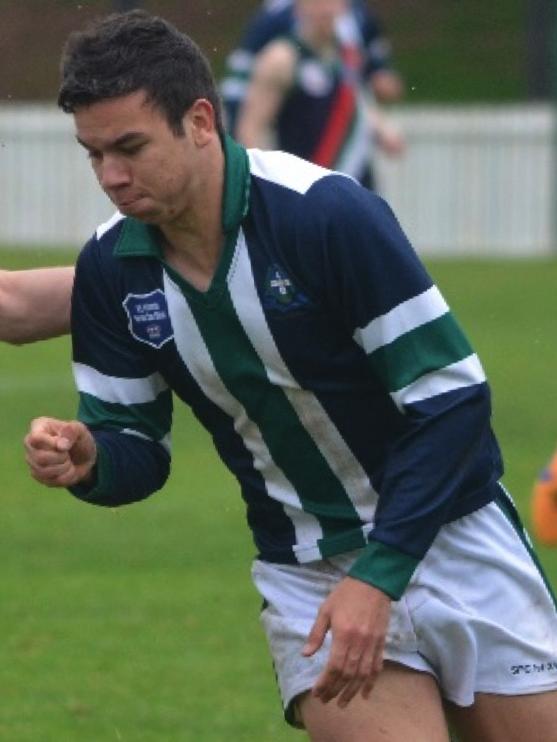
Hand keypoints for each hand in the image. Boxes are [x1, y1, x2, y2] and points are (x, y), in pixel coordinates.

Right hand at [24, 417, 96, 487]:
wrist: (84, 456)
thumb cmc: (78, 438)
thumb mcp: (80, 430)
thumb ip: (71, 431)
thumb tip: (60, 445)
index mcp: (39, 427)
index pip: (35, 438)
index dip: (51, 444)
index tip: (65, 445)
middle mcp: (31, 445)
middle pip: (40, 457)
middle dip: (61, 457)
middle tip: (68, 453)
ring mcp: (32, 461)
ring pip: (44, 471)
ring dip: (64, 467)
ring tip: (68, 460)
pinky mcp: (38, 476)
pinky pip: (51, 481)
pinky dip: (66, 476)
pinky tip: (68, 469)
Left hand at [302, 576, 390, 707]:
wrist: (373, 582)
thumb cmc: (345, 594)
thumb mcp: (325, 610)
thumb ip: (316, 634)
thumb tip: (305, 655)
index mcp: (344, 634)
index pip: (334, 667)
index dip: (325, 683)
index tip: (317, 693)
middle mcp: (359, 643)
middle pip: (348, 675)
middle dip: (336, 690)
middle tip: (326, 701)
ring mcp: (372, 644)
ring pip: (363, 675)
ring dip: (352, 692)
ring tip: (343, 703)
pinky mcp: (381, 643)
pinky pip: (377, 667)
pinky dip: (371, 683)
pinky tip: (365, 694)